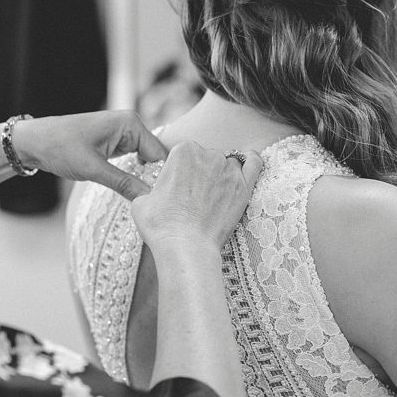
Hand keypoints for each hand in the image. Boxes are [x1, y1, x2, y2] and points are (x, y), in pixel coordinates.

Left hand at [14, 111, 168, 199]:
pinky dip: (136, 175)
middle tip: (157, 205)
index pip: (159, 154)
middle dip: (155, 179)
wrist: (33, 141)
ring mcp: (124, 134)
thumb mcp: (93, 169)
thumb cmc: (59, 147)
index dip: (162, 178)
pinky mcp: (117, 143)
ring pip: (146, 161)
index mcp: (130, 123)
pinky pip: (135, 160)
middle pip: (155, 158)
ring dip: (146, 178)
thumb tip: (148, 199)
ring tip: (149, 200)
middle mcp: (131, 125)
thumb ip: (124, 183)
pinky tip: (136, 190)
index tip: (163, 202)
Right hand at [131, 141, 262, 254]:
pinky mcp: (244, 187)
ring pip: (229, 163)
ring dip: (222, 174)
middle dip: (202, 172)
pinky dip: (252, 160)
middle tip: (195, 197)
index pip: (185, 152)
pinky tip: (249, 161)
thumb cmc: (162, 225)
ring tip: (215, 194)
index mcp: (183, 150)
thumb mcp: (141, 201)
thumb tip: (155, 193)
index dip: (181, 170)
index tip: (179, 187)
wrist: (186, 246)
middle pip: (208, 156)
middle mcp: (208, 154)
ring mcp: (229, 170)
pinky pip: (254, 164)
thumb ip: (150, 188)